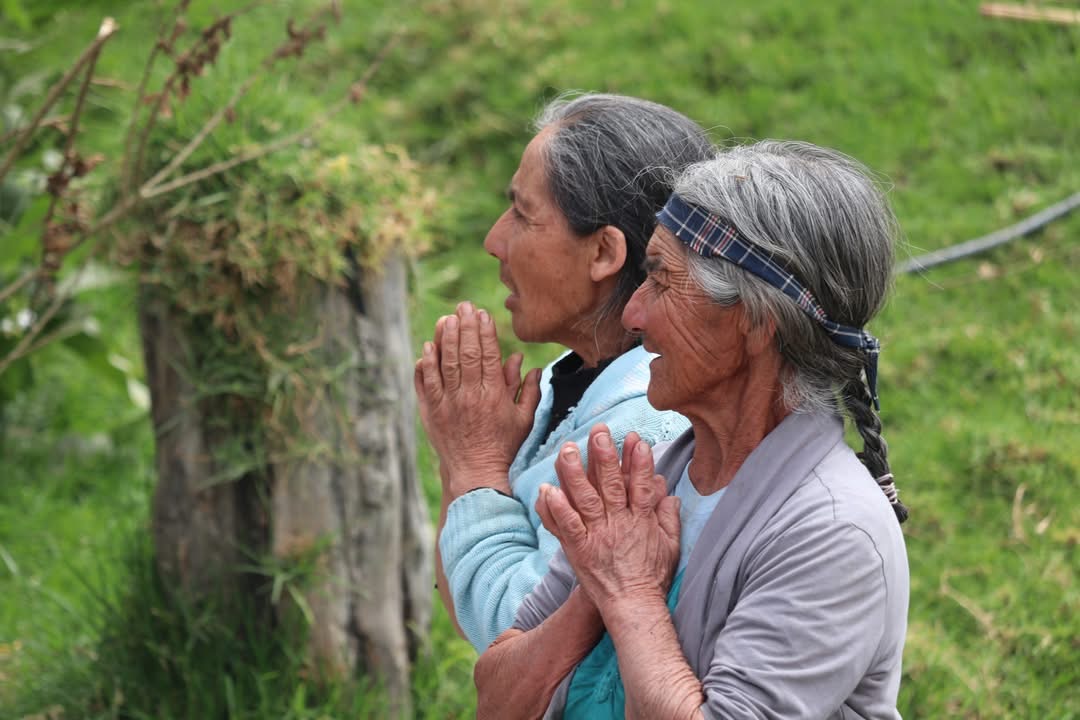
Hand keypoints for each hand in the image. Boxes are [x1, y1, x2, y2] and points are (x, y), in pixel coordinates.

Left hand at [414, 301, 540, 498]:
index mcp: (493, 397)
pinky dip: (425, 364)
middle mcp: (469, 397)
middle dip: (465, 327)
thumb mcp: (524, 420)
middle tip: (463, 307)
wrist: (477, 475)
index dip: (485, 332)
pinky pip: (426, 384)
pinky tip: (427, 348)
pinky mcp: (431, 413)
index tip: (483, 314)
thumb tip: (530, 364)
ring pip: (444, 364)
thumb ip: (529, 391)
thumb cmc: (505, 448)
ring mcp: (447, 405)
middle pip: (466, 354)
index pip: (488, 356)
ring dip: (445, 339)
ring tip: (447, 319)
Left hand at [535, 424, 679, 610]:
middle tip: (598, 432)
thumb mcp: (670, 546)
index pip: (641, 485)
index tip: (635, 439)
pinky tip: (546, 491)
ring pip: (586, 499)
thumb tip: (669, 492)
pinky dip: (556, 509)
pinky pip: (566, 526)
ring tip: (566, 450)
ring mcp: (598, 536)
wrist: (634, 608)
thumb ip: (669, 517)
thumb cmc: (652, 579)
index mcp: (642, 520)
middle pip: (612, 485)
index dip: (638, 461)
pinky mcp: (580, 550)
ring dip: (575, 473)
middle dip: (604, 456)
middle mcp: (619, 523)